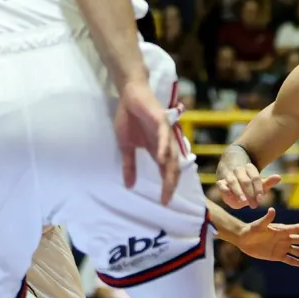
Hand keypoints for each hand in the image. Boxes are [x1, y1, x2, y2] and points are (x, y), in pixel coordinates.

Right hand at [115, 80, 178, 204]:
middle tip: (166, 199)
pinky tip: (162, 159)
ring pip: (171, 154)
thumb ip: (129, 165)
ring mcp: (165, 132)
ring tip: (167, 185)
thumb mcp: (126, 146)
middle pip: (172, 167)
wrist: (130, 95)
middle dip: (170, 184)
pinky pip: (164, 136)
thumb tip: (128, 186)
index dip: (166, 186)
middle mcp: (165, 143)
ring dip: (170, 170)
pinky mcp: (161, 120)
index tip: (163, 202)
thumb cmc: (130, 118)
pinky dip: (164, 147)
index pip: (166, 172)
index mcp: (158, 150)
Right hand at [216, 153, 267, 208]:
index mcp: (250, 168)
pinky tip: (230, 197)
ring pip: (233, 182)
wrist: (231, 178)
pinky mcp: (221, 182)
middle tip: (254, 205)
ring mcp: (229, 176)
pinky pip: (221, 185)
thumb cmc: (248, 184)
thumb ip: (268, 182)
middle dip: (250, 193)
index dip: (258, 188)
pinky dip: (225, 190)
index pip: (255, 178)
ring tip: (243, 201)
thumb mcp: (258, 183)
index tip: (260, 199)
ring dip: (238, 191)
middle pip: (245, 180)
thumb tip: (279, 177)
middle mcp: (239, 170)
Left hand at [231, 200, 298, 266]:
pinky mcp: (278, 256)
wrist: (244, 239)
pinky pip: (291, 260)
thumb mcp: (258, 225)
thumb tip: (272, 210)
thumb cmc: (251, 229)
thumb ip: (266, 219)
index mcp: (282, 230)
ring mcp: (283, 248)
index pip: (297, 228)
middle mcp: (285, 238)